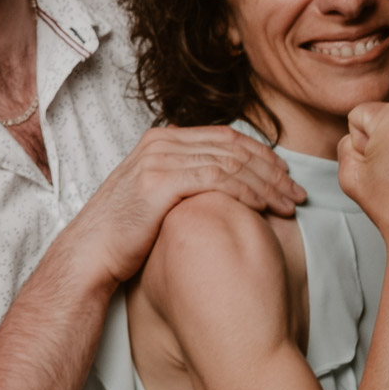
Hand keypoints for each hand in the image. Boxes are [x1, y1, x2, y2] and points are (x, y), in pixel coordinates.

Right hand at [60, 125, 304, 289]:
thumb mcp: (154, 194)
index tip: (286, 178)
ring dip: (267, 184)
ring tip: (288, 205)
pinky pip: (217, 179)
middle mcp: (160, 143)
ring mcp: (158, 160)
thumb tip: (224, 182)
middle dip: (272, 171)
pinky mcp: (160, 181)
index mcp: (160, 140)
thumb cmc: (125, 232)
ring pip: (230, 163)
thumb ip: (183, 177)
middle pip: (233, 148)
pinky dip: (247, 191)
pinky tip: (264, 207)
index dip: (262, 156)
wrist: (92, 251)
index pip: (226, 138)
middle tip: (296, 194)